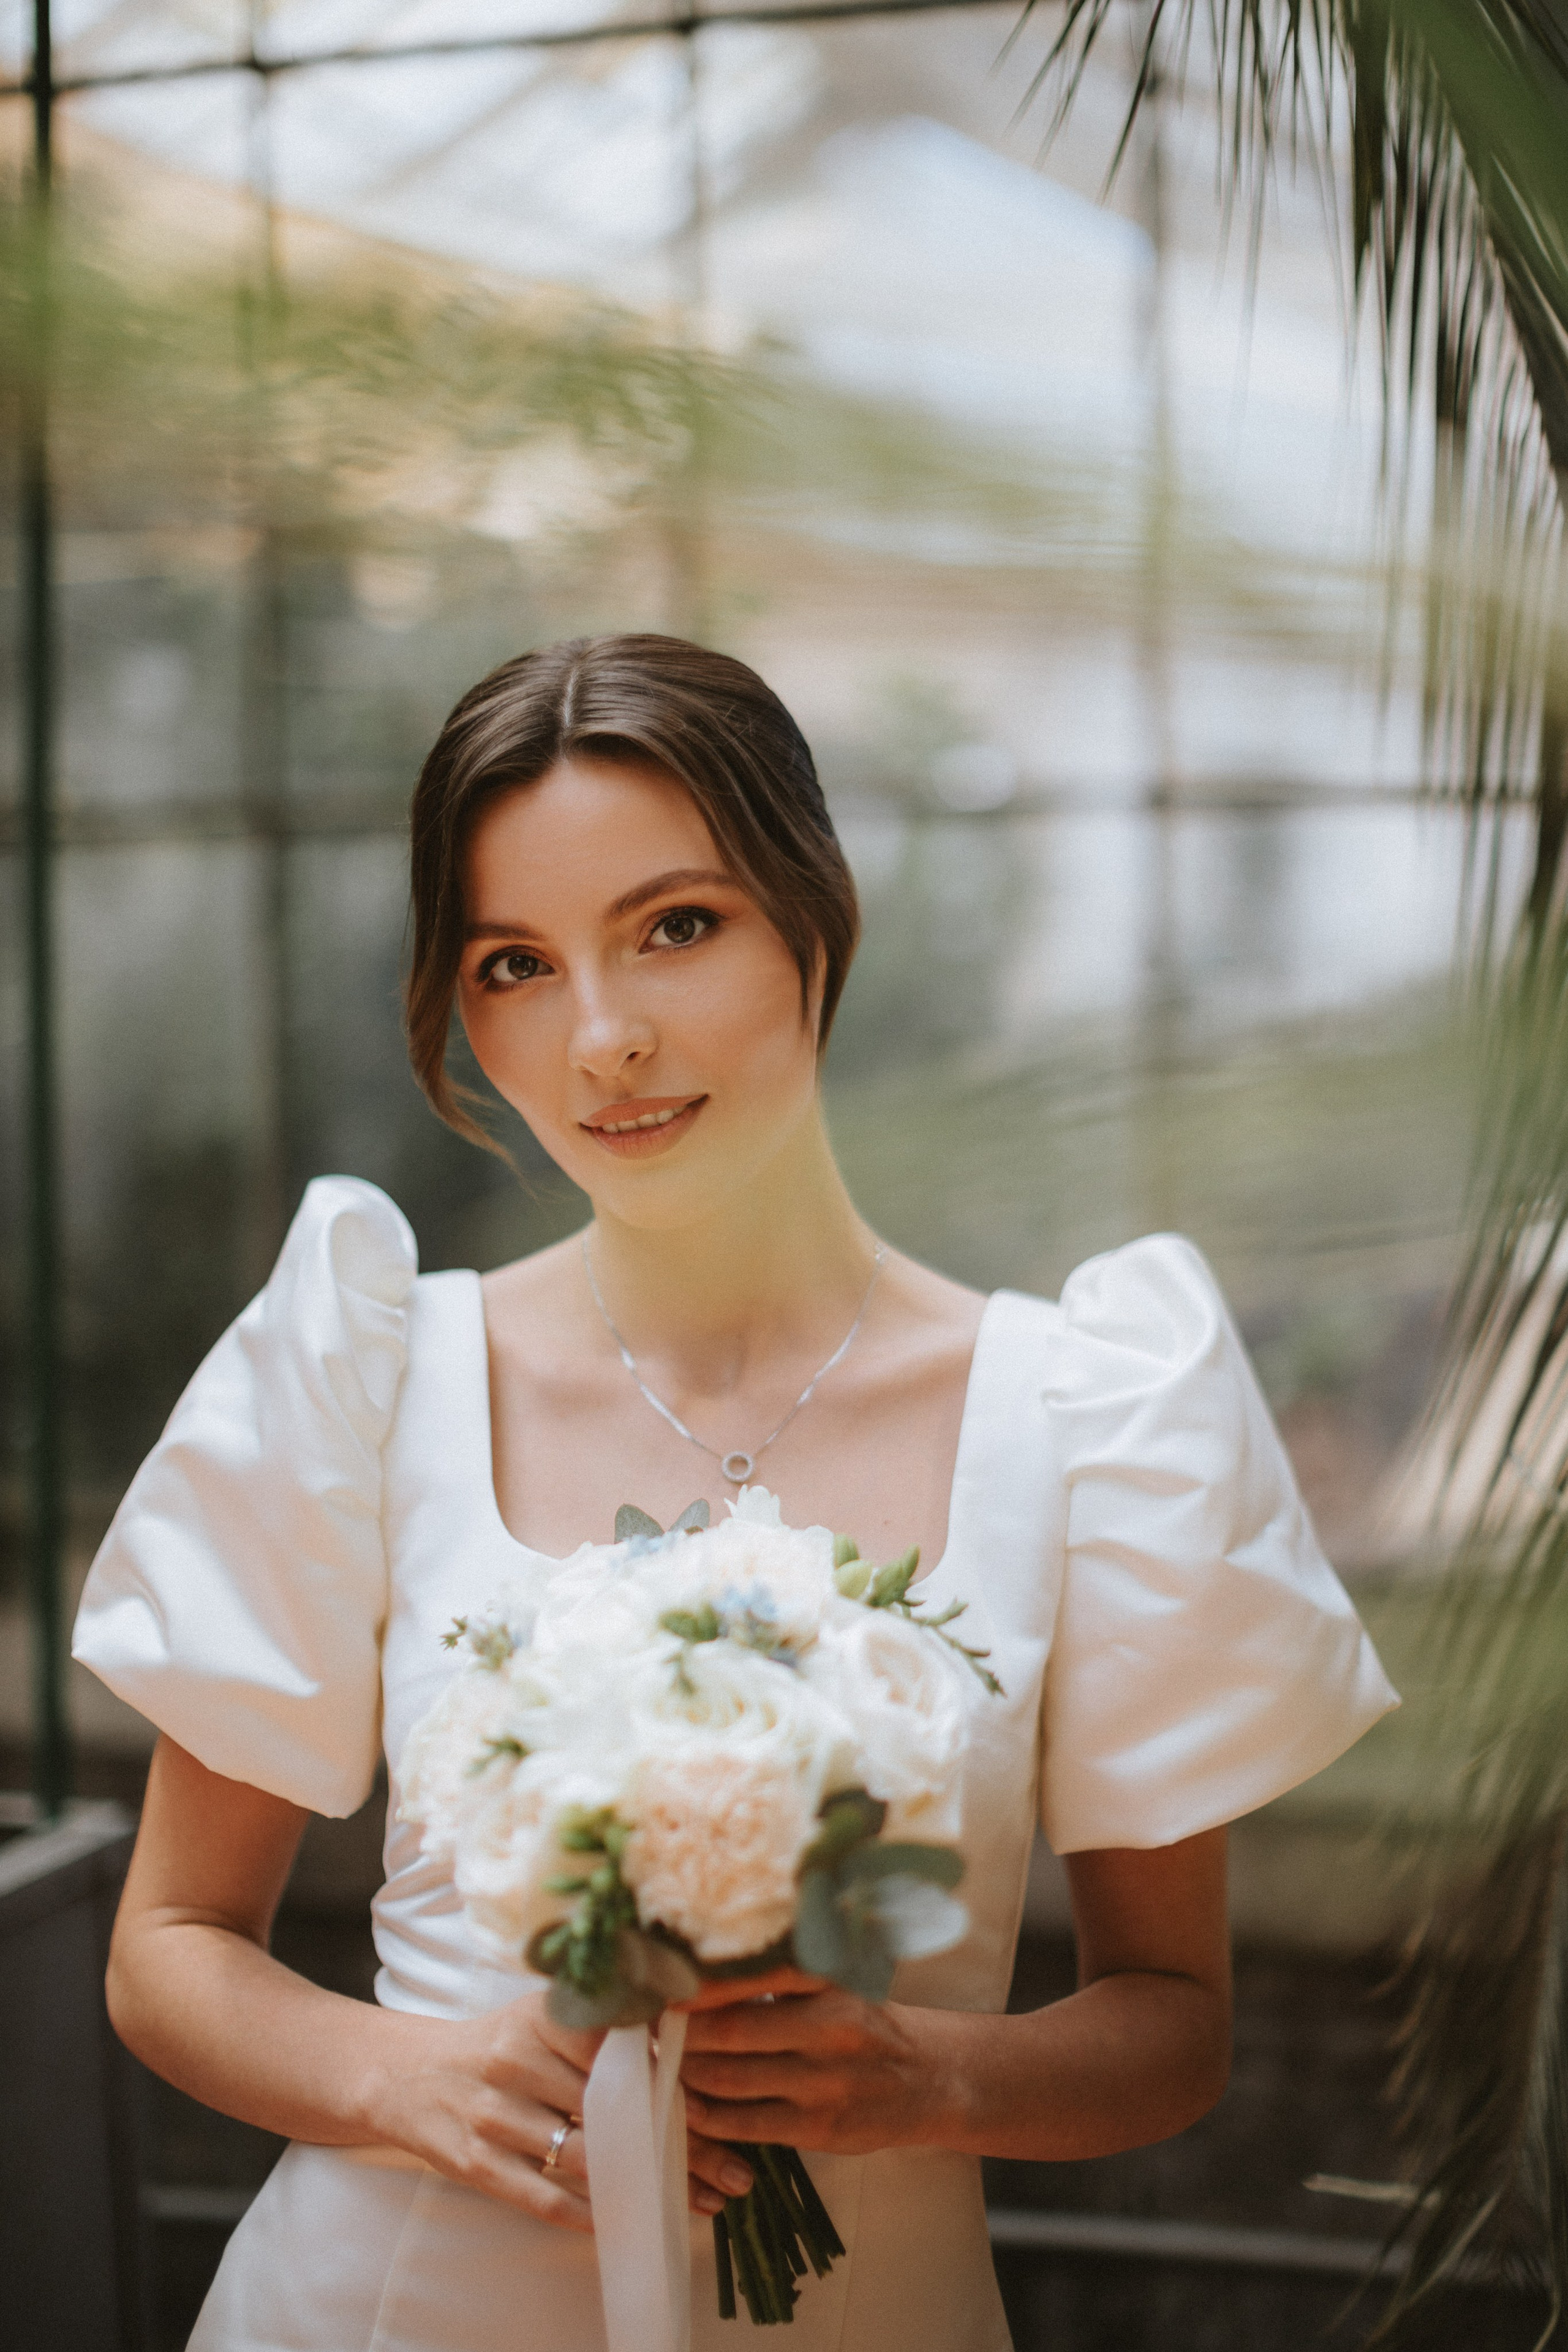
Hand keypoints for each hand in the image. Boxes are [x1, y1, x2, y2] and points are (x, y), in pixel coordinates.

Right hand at [371, 1991, 755, 2229]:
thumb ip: (601, 2025)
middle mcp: (516, 2059)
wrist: (405, 2076)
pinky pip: (541, 2196)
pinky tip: (630, 2222)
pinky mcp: (473, 2162)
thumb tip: (683, 2036)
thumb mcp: (542, 2016)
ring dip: (649, 2185)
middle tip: (736, 2170)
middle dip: (682, 2143)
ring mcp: (492, 2114)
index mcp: (542, 2015)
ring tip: (703, 2202)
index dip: (678, 2079)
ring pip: (586, 2157)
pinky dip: (589, 2214)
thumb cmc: (495, 2046)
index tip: (729, 2105)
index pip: (624, 2046)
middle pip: (616, 2107)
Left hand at [677, 1967, 934, 2154]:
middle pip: (732, 2029)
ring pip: (732, 2079)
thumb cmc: (863, 2022)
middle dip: (681, 2031)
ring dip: (687, 2072)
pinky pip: (746, 2123)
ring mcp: (825, 2081)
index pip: (751, 1974)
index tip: (660, 1982)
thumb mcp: (835, 1983)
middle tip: (649, 2026)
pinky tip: (688, 2104)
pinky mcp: (820, 2127)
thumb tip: (697, 1968)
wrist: (928, 2077)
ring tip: (662, 2062)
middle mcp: (830, 2026)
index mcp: (829, 1980)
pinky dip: (709, 2115)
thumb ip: (778, 1975)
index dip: (698, 1982)